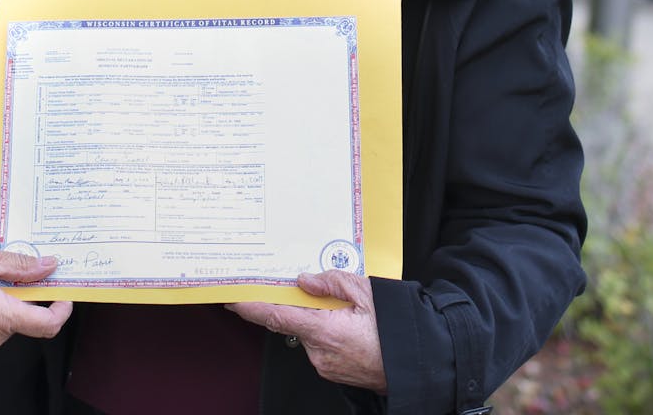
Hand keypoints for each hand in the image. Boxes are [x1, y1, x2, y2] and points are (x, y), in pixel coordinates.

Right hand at [0, 245, 71, 358]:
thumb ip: (22, 266)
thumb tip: (49, 267)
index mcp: (1, 317)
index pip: (46, 325)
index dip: (61, 311)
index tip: (62, 296)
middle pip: (22, 321)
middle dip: (21, 298)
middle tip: (6, 275)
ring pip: (3, 326)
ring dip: (1, 306)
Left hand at [228, 270, 385, 392]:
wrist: (419, 362)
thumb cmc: (397, 328)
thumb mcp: (367, 292)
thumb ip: (331, 282)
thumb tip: (304, 281)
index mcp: (324, 330)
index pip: (276, 316)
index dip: (251, 307)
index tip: (232, 300)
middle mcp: (320, 352)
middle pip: (293, 322)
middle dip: (298, 306)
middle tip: (318, 293)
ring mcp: (325, 365)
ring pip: (308, 334)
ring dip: (317, 320)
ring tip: (347, 312)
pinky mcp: (333, 371)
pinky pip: (320, 346)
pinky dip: (326, 332)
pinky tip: (348, 326)